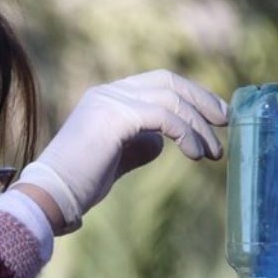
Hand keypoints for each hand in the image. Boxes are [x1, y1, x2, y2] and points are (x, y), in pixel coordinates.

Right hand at [14, 70, 228, 233]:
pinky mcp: (115, 116)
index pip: (158, 83)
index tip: (215, 117)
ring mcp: (109, 100)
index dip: (190, 95)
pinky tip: (195, 154)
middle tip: (227, 123)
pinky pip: (164, 116)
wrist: (51, 196)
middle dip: (202, 100)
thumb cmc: (80, 185)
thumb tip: (161, 142)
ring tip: (213, 153)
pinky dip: (186, 133)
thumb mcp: (116, 158)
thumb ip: (138, 144)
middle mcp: (108, 92)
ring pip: (170, 100)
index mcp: (106, 97)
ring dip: (199, 126)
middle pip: (167, 81)